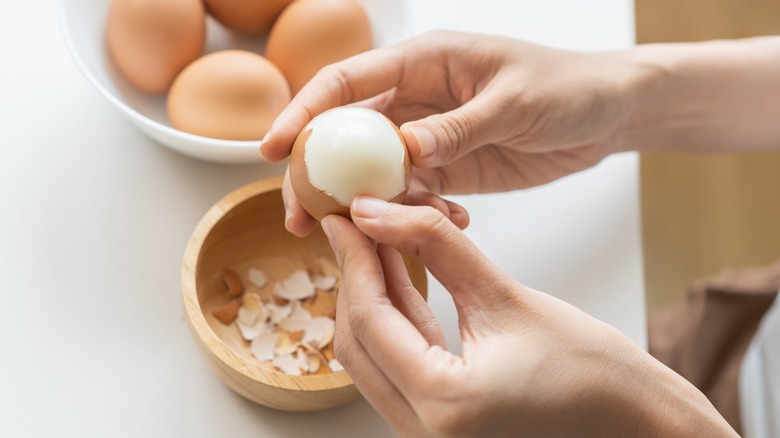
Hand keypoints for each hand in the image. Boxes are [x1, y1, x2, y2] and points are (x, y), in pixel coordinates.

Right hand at [261, 30, 637, 235]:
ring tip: (357, 238)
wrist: (606, 114)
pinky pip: (415, 194)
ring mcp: (430, 136)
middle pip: (347, 136)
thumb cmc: (566, 87)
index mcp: (424, 63)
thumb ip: (459, 126)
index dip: (304, 113)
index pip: (348, 83)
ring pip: (375, 171)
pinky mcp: (449, 167)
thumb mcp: (514, 103)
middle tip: (297, 217)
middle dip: (317, 174)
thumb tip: (404, 150)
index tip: (271, 149)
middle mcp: (417, 98)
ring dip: (363, 205)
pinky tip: (441, 227)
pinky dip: (416, 215)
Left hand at [322, 197, 736, 435]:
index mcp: (443, 405)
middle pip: (358, 343)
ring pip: (372, 358)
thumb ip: (437, 246)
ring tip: (376, 243)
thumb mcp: (506, 294)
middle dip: (354, 278)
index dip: (352, 258)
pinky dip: (396, 324)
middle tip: (356, 226)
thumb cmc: (593, 370)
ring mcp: (429, 435)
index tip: (344, 216)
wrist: (633, 420)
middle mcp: (425, 433)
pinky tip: (400, 278)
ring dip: (371, 299)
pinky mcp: (440, 425)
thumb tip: (380, 212)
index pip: (369, 319)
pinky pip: (399, 369)